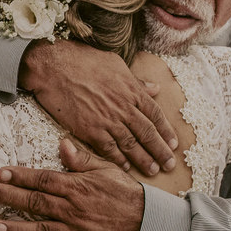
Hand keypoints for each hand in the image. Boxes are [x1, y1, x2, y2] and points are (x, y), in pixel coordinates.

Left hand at [0, 139, 144, 230]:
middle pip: (35, 201)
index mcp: (77, 187)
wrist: (151, 226)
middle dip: (8, 196)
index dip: (20, 175)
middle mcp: (73, 209)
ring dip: (15, 229)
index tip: (0, 173)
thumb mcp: (107, 171)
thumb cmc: (127, 196)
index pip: (43, 178)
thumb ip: (82, 159)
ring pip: (40, 230)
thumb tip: (62, 143)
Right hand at [20, 40, 177, 174]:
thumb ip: (136, 81)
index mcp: (132, 91)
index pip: (156, 115)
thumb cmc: (84, 60)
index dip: (166, 132)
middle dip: (160, 151)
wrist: (56, 67)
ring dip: (143, 159)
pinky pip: (108, 149)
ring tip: (153, 170)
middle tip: (169, 165)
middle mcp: (124, 108)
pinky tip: (125, 167)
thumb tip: (155, 88)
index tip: (173, 144)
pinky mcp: (90, 129)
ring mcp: (108, 120)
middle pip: (148, 133)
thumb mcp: (116, 64)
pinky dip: (118, 160)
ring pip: (131, 144)